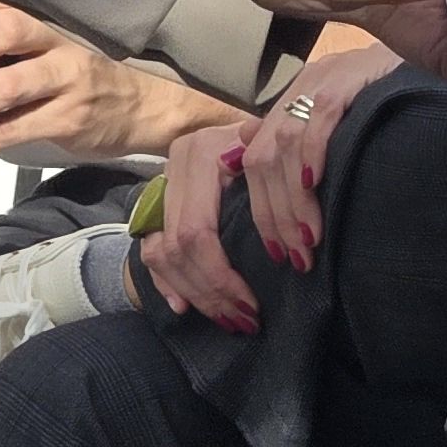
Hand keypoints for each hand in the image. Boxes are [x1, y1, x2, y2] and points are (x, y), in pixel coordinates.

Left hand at [0, 0, 237, 169]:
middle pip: (7, 37)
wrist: (140, 109)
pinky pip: (15, 132)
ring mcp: (67, 84)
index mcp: (46, 25)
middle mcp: (56, 47)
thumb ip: (7, 32)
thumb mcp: (48, 46)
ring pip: (8, 89)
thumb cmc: (79, 76)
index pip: (5, 13)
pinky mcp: (70, 121)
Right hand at [138, 127, 263, 334]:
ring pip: (161, 252)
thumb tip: (296, 203)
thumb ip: (277, 171)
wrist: (244, 125)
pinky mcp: (155, 202)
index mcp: (203, 152)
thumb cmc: (271, 140)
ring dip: (191, 292)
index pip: (198, 231)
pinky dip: (164, 281)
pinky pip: (149, 249)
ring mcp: (161, 184)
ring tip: (224, 319)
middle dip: (210, 292)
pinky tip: (183, 305)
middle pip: (179, 247)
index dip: (220, 276)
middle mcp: (175, 165)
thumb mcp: (276, 146)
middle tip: (241, 321)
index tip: (251, 305)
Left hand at [229, 38, 403, 281]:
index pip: (256, 158)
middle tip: (295, 258)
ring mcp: (327, 76)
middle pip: (263, 157)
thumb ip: (309, 142)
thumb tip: (258, 167)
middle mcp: (305, 85)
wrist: (445, 51)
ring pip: (285, 144)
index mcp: (298, 99)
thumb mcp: (351, 124)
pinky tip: (315, 187)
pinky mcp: (351, 73)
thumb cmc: (403, 98)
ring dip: (292, 200)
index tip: (277, 252)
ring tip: (310, 240)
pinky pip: (321, 115)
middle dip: (273, 214)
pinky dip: (312, 154)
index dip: (261, 208)